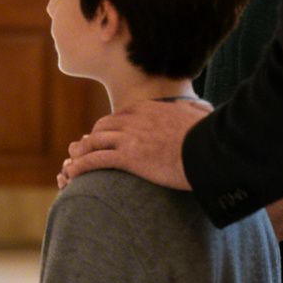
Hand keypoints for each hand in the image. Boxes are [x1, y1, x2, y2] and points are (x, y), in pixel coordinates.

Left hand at [58, 98, 207, 190]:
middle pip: (103, 127)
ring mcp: (129, 138)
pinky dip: (81, 166)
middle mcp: (134, 119)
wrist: (210, 150)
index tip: (106, 137)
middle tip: (85, 151)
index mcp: (149, 108)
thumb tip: (204, 109)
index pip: (120, 115)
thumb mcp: (201, 115)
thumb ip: (196, 110)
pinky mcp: (128, 157)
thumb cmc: (210, 136)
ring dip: (81, 153)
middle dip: (92, 139)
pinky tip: (72, 174)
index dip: (110, 128)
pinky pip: (96, 160)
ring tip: (72, 163)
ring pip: (94, 142)